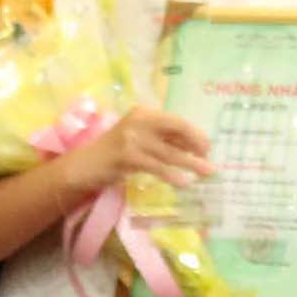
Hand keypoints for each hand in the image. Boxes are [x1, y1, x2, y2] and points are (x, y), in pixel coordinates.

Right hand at [62, 109, 213, 196]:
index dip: (195, 134)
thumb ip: (162, 140)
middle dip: (197, 146)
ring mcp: (132, 137)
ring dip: (190, 163)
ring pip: (169, 152)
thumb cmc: (115, 154)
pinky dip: (171, 175)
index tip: (207, 148)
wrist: (85, 165)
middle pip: (176, 131)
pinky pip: (156, 166)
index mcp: (144, 113)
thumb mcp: (140, 140)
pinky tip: (183, 183)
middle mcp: (139, 120)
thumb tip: (194, 147)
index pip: (176, 121)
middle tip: (211, 161)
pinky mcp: (127, 155)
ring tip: (206, 173)